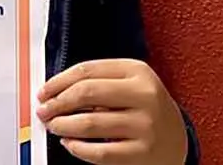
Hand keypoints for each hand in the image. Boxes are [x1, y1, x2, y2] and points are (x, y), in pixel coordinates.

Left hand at [36, 59, 186, 164]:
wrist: (179, 140)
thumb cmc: (145, 109)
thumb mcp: (130, 84)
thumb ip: (98, 82)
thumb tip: (54, 92)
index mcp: (138, 71)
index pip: (87, 70)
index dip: (58, 81)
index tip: (44, 91)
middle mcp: (145, 95)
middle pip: (86, 93)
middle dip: (57, 103)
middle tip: (44, 111)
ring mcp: (146, 125)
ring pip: (89, 123)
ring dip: (62, 126)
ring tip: (54, 127)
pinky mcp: (143, 153)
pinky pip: (99, 153)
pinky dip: (77, 148)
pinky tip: (70, 144)